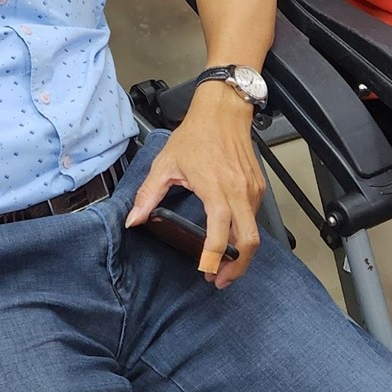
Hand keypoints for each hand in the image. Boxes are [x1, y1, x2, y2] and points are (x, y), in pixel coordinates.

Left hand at [126, 83, 264, 288]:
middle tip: (219, 280)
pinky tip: (230, 239)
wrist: (223, 111)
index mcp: (216, 190)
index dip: (214, 258)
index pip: (221, 235)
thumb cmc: (197, 134)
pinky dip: (245, 234)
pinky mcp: (258, 187)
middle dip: (237, 267)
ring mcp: (252, 191)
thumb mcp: (165, 163)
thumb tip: (133, 219)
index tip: (205, 273)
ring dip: (241, 253)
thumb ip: (148, 195)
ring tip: (223, 265)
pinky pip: (254, 218)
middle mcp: (239, 193)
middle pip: (249, 242)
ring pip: (254, 233)